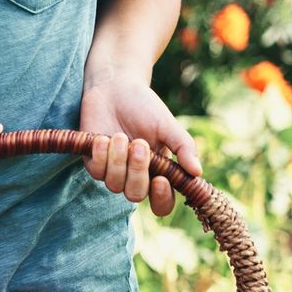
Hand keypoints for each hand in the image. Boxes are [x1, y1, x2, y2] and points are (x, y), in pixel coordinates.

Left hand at [80, 76, 201, 215]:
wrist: (114, 89)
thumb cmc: (144, 107)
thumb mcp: (167, 126)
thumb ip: (183, 147)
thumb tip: (198, 172)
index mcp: (159, 171)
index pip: (162, 202)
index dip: (161, 199)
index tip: (161, 180)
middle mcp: (136, 176)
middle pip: (136, 195)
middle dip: (137, 172)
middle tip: (139, 144)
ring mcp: (113, 172)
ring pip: (114, 185)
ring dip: (118, 160)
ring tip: (120, 136)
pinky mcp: (93, 163)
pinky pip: (97, 171)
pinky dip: (101, 155)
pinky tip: (102, 138)